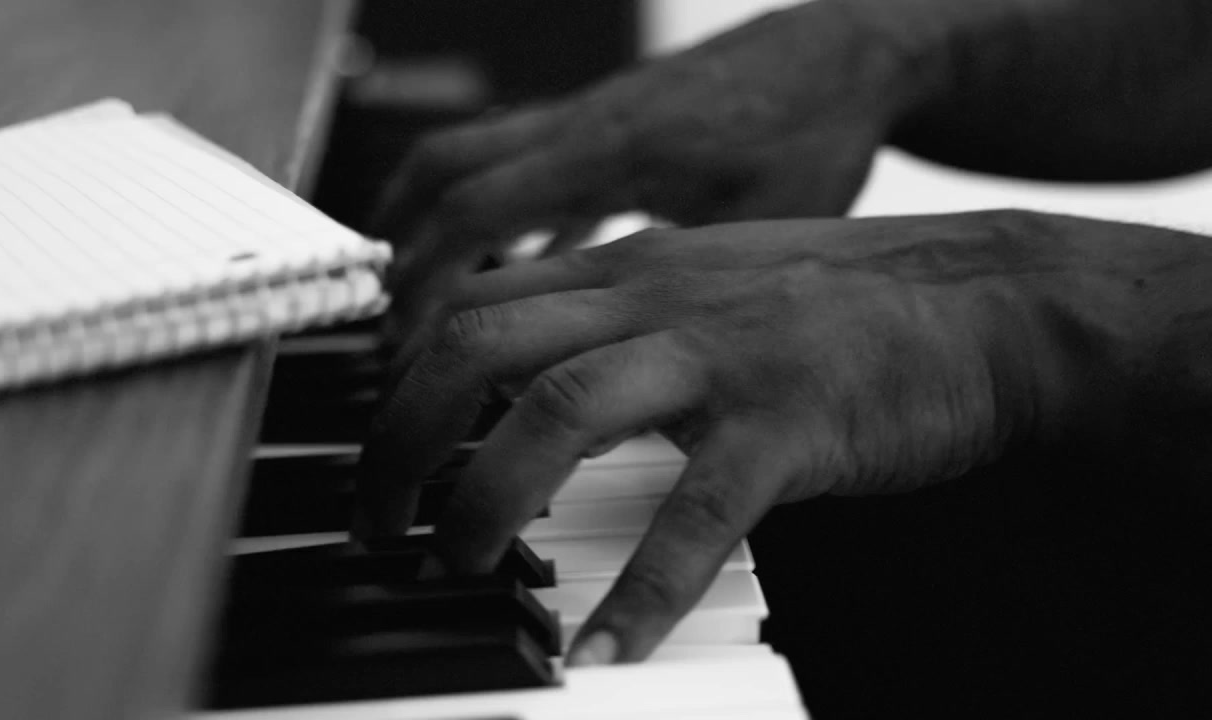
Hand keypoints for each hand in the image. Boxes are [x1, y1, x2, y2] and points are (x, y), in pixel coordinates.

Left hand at [357, 210, 1096, 664]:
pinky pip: (697, 513)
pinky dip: (639, 590)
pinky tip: (600, 652)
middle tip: (380, 519)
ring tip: (455, 565)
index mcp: (630, 269)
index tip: (383, 449)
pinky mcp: (790, 424)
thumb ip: (621, 313)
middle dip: (404, 436)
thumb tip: (533, 370)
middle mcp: (657, 297)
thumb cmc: (842, 302)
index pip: (473, 303)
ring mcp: (721, 356)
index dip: (403, 378)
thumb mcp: (708, 281)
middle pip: (480, 345)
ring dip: (488, 493)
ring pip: (560, 409)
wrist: (986, 300)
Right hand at [367, 1, 925, 331]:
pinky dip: (494, 213)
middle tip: (386, 321)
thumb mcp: (761, 226)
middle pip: (444, 169)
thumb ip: (685, 285)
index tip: (406, 344)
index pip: (477, 211)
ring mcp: (591, 119)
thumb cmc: (815, 130)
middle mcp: (584, 124)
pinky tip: (509, 264)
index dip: (429, 283)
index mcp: (612, 150)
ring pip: (472, 155)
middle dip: (401, 247)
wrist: (849, 53)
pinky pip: (523, 163)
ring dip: (427, 218)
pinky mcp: (611, 126)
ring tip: (410, 289)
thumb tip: (633, 357)